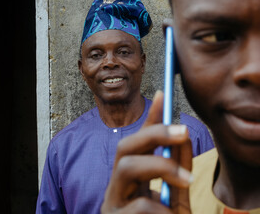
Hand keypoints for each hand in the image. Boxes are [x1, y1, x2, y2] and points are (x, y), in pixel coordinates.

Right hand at [101, 91, 192, 213]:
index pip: (137, 142)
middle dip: (153, 134)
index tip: (163, 95)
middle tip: (182, 131)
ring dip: (159, 166)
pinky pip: (140, 205)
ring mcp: (112, 204)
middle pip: (125, 147)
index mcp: (131, 181)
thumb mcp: (175, 198)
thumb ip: (176, 169)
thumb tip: (181, 137)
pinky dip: (160, 208)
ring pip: (125, 168)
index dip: (148, 119)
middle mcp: (117, 188)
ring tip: (185, 179)